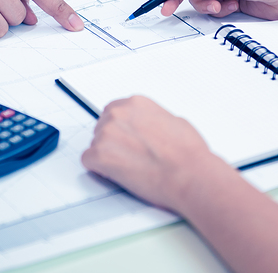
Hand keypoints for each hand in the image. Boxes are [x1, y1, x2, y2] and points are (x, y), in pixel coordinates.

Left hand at [82, 96, 223, 211]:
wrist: (189, 174)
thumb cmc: (188, 152)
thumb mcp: (174, 121)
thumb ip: (152, 120)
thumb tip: (148, 127)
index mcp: (136, 103)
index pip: (114, 112)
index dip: (121, 130)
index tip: (127, 140)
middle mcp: (118, 113)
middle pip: (102, 127)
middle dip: (113, 142)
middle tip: (130, 157)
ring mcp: (107, 133)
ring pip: (95, 144)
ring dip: (107, 156)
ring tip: (130, 168)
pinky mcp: (100, 155)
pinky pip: (88, 161)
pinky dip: (99, 170)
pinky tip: (118, 174)